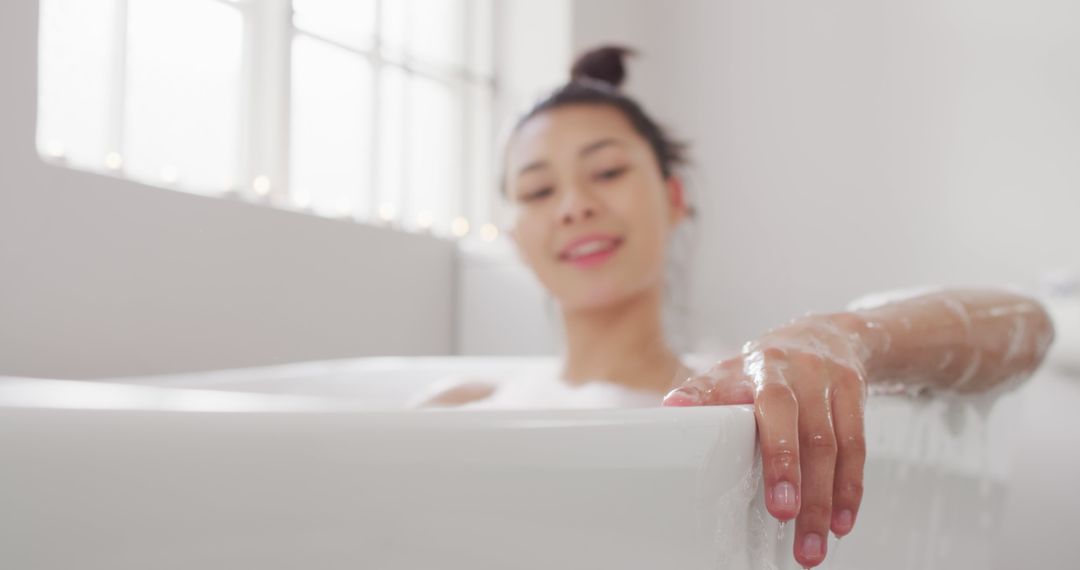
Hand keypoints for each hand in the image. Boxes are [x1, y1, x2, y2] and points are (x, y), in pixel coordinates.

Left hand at [663, 314, 868, 568]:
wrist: (825, 335)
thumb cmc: (764, 366)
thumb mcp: (730, 371)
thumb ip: (702, 393)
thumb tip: (671, 408)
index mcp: (761, 367)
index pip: (772, 411)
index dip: (778, 456)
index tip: (776, 502)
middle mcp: (799, 372)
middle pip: (809, 435)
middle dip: (804, 486)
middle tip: (791, 526)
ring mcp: (829, 382)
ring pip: (835, 448)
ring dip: (826, 500)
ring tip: (812, 543)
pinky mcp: (855, 394)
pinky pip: (857, 448)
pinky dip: (849, 489)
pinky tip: (840, 521)